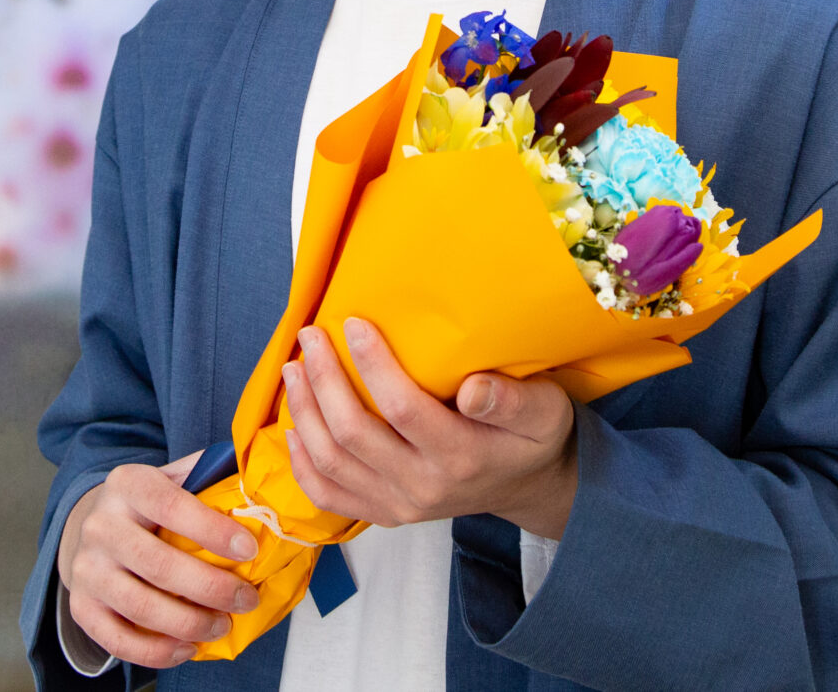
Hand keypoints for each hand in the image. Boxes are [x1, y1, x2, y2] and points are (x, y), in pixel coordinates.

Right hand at [59, 449, 261, 670]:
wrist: (91, 525)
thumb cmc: (149, 504)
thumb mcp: (174, 477)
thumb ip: (210, 475)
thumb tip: (259, 481)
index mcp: (129, 484)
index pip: (171, 505)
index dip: (212, 530)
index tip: (249, 550)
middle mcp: (100, 525)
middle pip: (158, 564)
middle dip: (211, 588)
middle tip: (246, 599)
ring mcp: (87, 569)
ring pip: (140, 606)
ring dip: (189, 623)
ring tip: (222, 626)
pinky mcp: (80, 606)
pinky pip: (118, 639)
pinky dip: (157, 652)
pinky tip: (188, 648)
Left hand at [284, 317, 579, 539]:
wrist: (525, 486)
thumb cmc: (532, 437)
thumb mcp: (544, 412)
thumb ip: (512, 400)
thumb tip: (472, 388)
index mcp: (462, 457)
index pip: (403, 409)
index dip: (372, 365)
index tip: (353, 323)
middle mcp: (423, 487)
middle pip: (354, 434)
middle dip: (324, 380)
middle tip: (310, 336)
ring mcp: (399, 505)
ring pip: (331, 463)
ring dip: (304, 413)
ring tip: (295, 369)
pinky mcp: (383, 513)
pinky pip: (327, 496)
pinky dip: (301, 462)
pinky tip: (293, 427)